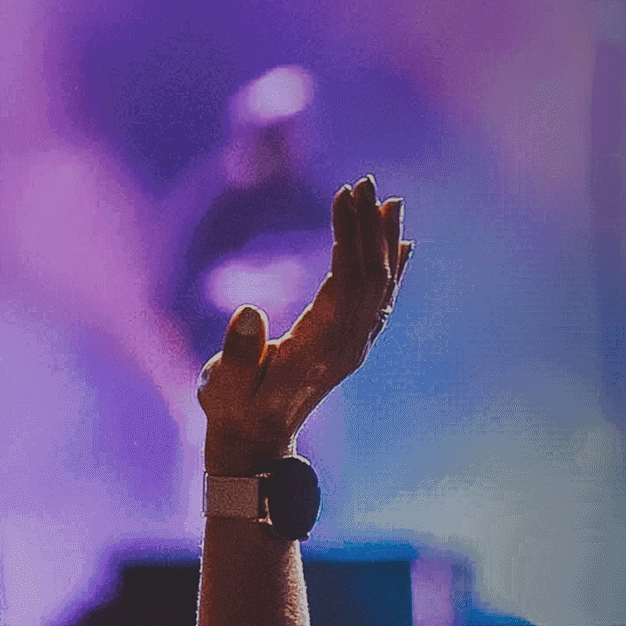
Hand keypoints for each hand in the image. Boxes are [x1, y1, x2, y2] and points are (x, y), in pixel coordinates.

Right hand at [200, 177, 409, 474]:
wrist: (255, 442)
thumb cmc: (233, 409)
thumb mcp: (225, 387)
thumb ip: (238, 354)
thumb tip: (249, 309)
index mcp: (322, 348)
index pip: (346, 280)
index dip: (349, 236)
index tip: (344, 196)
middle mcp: (349, 344)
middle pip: (370, 277)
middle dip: (369, 228)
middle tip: (367, 182)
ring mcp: (353, 345)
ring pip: (380, 286)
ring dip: (384, 242)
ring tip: (390, 202)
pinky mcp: (350, 344)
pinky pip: (379, 300)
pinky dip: (390, 269)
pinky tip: (399, 247)